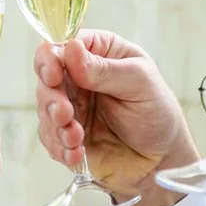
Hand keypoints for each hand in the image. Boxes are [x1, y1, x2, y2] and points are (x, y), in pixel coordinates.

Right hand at [31, 33, 193, 205]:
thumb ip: (105, 69)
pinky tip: (77, 154)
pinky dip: (60, 147)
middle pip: (46, 77)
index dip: (51, 57)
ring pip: (44, 109)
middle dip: (51, 97)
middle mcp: (80, 77)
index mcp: (99, 53)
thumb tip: (71, 49)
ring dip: (56, 125)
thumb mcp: (140, 84)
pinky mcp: (66, 135)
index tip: (53, 75)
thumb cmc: (157, 114)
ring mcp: (71, 106)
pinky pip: (50, 139)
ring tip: (76, 138)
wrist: (161, 160)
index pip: (63, 44)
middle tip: (65, 113)